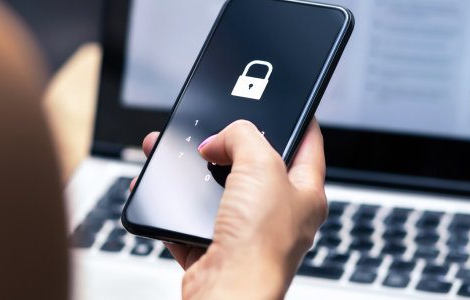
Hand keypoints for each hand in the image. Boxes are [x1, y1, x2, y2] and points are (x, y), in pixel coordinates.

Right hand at [130, 119, 326, 299]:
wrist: (227, 293)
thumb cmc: (259, 245)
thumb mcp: (261, 165)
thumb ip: (242, 136)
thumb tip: (218, 140)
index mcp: (305, 194)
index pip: (308, 145)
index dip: (297, 119)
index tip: (284, 103)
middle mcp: (278, 215)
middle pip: (252, 166)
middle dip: (226, 145)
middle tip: (211, 132)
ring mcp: (245, 233)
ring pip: (216, 191)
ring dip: (192, 173)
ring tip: (172, 155)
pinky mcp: (213, 248)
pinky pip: (188, 219)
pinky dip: (171, 205)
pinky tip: (161, 190)